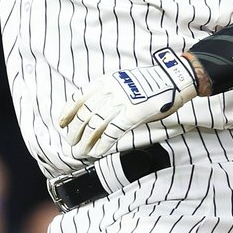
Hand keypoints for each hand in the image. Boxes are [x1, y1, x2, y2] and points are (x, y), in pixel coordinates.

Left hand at [58, 49, 197, 157]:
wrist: (172, 79)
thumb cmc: (149, 83)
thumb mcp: (122, 80)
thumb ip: (107, 92)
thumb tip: (93, 109)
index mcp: (105, 81)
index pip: (78, 97)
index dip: (67, 112)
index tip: (61, 124)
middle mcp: (110, 91)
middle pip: (85, 114)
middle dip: (75, 131)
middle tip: (71, 143)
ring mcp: (121, 102)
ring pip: (96, 126)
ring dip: (86, 141)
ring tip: (81, 152)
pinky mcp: (133, 114)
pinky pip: (113, 132)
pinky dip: (103, 144)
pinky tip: (97, 152)